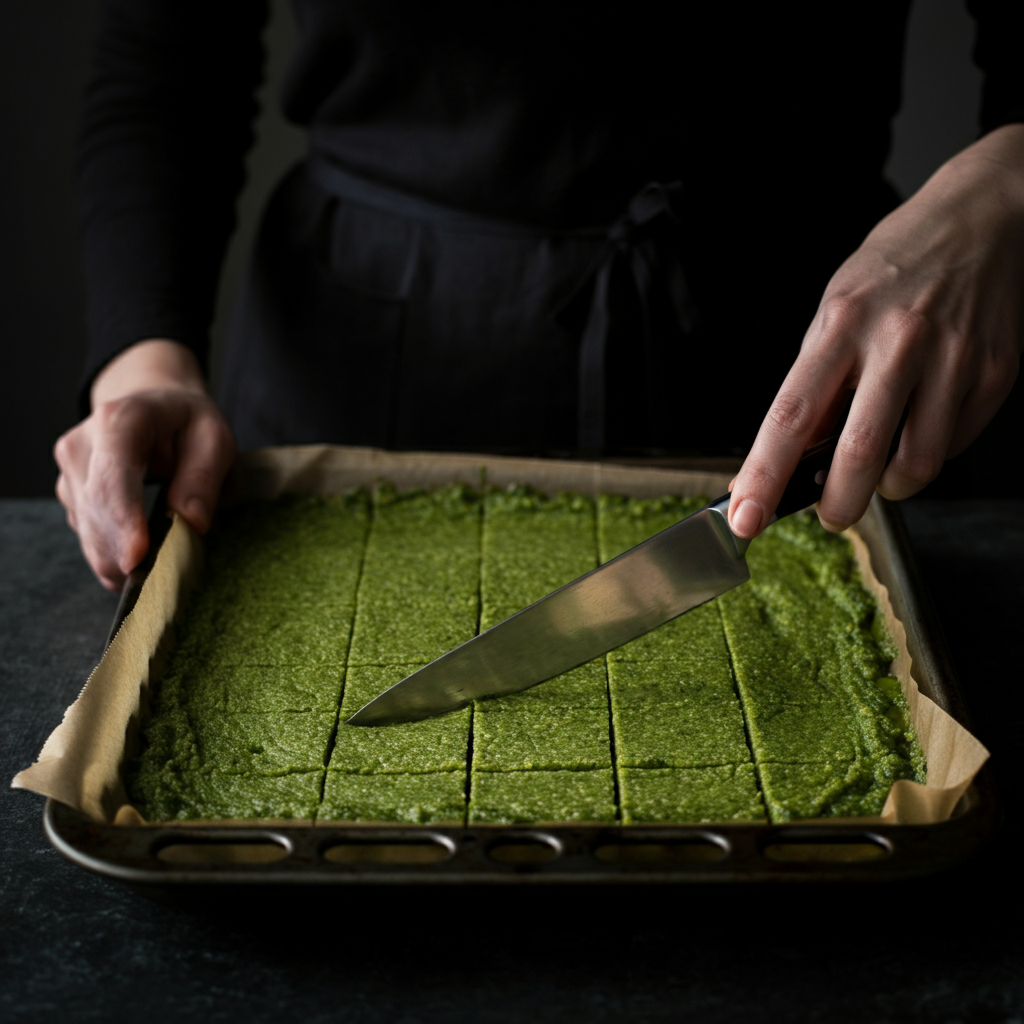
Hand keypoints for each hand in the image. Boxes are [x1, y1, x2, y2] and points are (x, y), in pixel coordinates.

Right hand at [54, 340, 235, 589]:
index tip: (137, 557)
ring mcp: (69, 473)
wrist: (154, 409)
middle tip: (164, 579)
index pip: (113, 477)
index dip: (122, 521)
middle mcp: (81, 445)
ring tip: (160, 572)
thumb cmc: (188, 424)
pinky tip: (142, 561)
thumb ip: (203, 477)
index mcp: (118, 420)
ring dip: (120, 561)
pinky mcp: (70, 497)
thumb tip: (190, 523)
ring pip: (88, 531)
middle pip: (95, 511)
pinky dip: (115, 557)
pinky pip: (89, 537)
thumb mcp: (214, 439)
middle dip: (125, 553)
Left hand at [728, 123, 1023, 538]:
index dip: (764, 476)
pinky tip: (919, 427)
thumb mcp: (835, 309)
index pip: (790, 416)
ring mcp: (952, 359)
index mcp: (841, 325)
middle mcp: (897, 342)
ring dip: (889, 488)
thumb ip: (816, 381)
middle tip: (830, 515)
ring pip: (916, 463)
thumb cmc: (895, 268)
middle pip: (857, 453)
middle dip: (837, 505)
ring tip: (880, 471)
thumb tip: (788, 455)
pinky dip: (929, 452)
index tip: (745, 516)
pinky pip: (955, 444)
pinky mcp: (994, 373)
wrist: (982, 219)